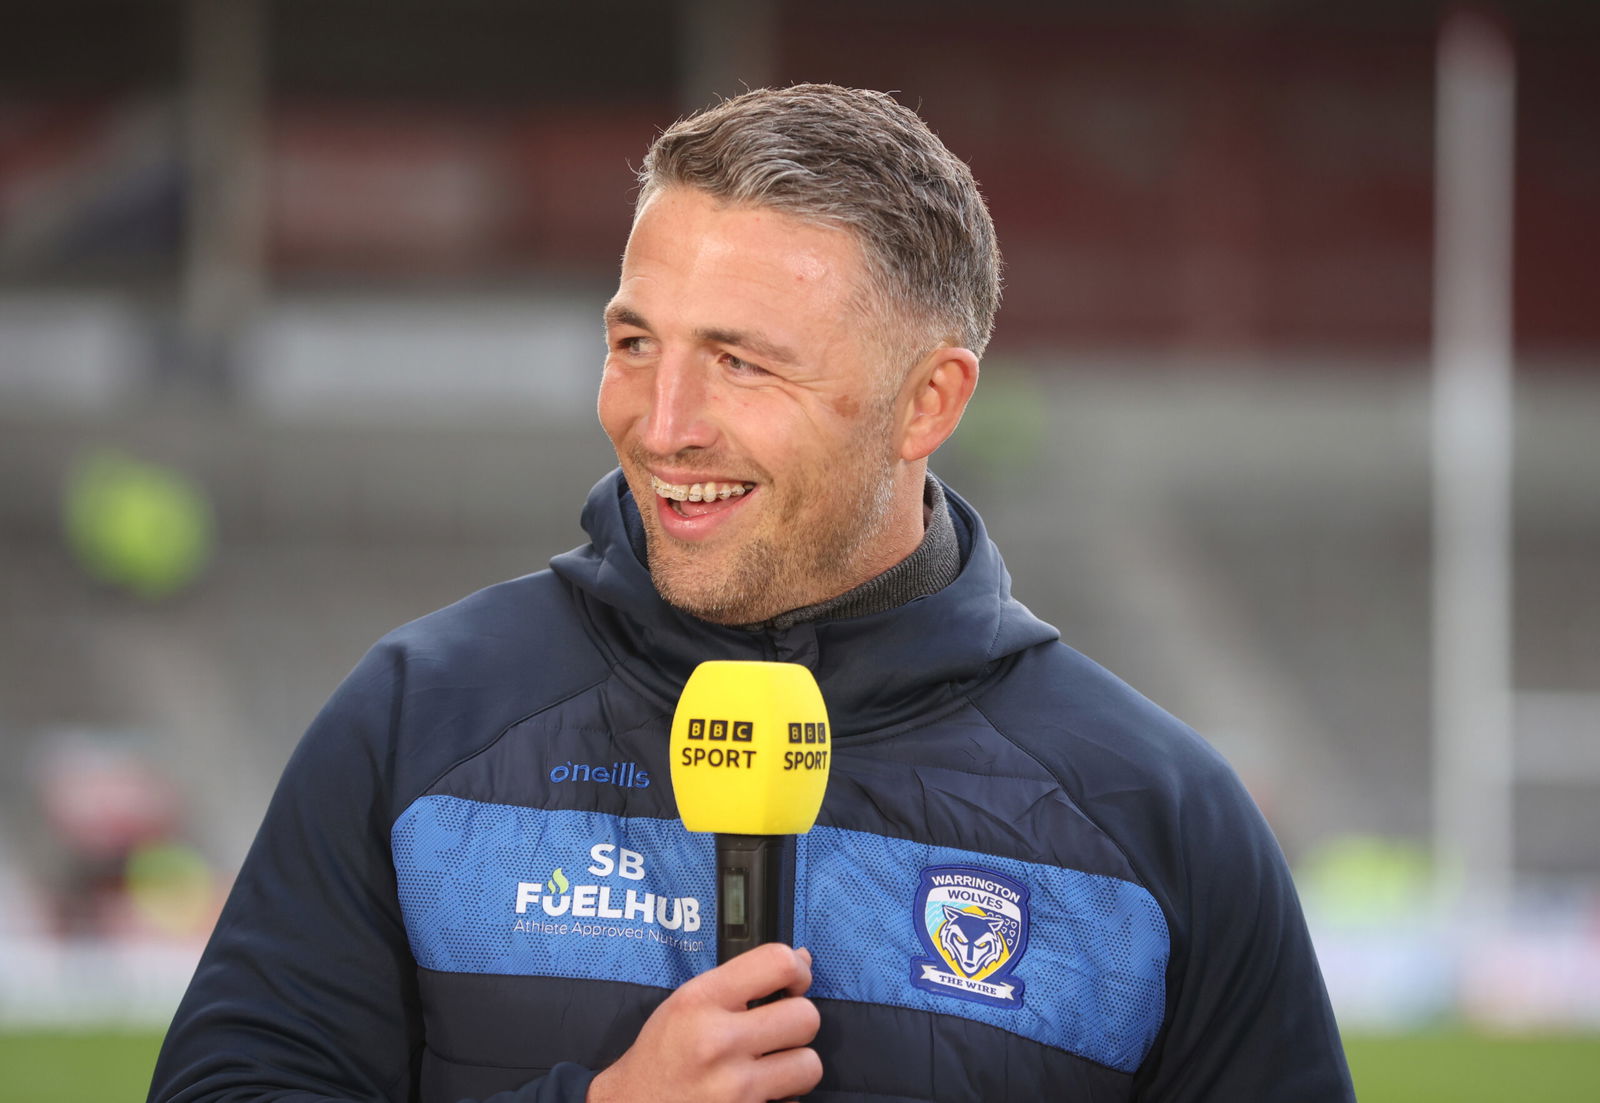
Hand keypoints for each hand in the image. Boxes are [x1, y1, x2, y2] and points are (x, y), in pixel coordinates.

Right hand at [588, 943, 821, 1102]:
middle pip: (806, 1017)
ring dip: (795, 1067)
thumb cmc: (662, 1055)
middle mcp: (718, 1042)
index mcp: (701, 1000)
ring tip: (768, 1067)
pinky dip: (781, 1099)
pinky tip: (755, 1094)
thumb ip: (741, 980)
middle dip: (798, 1023)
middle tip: (778, 1032)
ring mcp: (733, 1088)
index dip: (798, 970)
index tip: (796, 983)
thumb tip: (803, 960)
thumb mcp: (687, 1003)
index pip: (777, 963)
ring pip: (809, 1065)